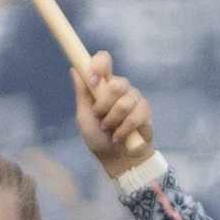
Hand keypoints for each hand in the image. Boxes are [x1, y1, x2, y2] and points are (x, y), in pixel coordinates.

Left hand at [73, 51, 154, 182]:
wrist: (116, 159)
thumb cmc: (98, 138)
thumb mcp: (84, 117)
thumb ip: (82, 94)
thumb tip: (74, 70)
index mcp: (103, 85)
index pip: (104, 61)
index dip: (99, 65)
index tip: (94, 81)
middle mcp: (120, 88)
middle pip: (117, 83)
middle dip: (105, 104)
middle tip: (99, 117)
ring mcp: (134, 98)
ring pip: (126, 101)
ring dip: (113, 120)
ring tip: (108, 130)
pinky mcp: (145, 111)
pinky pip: (136, 115)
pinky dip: (124, 129)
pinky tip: (119, 137)